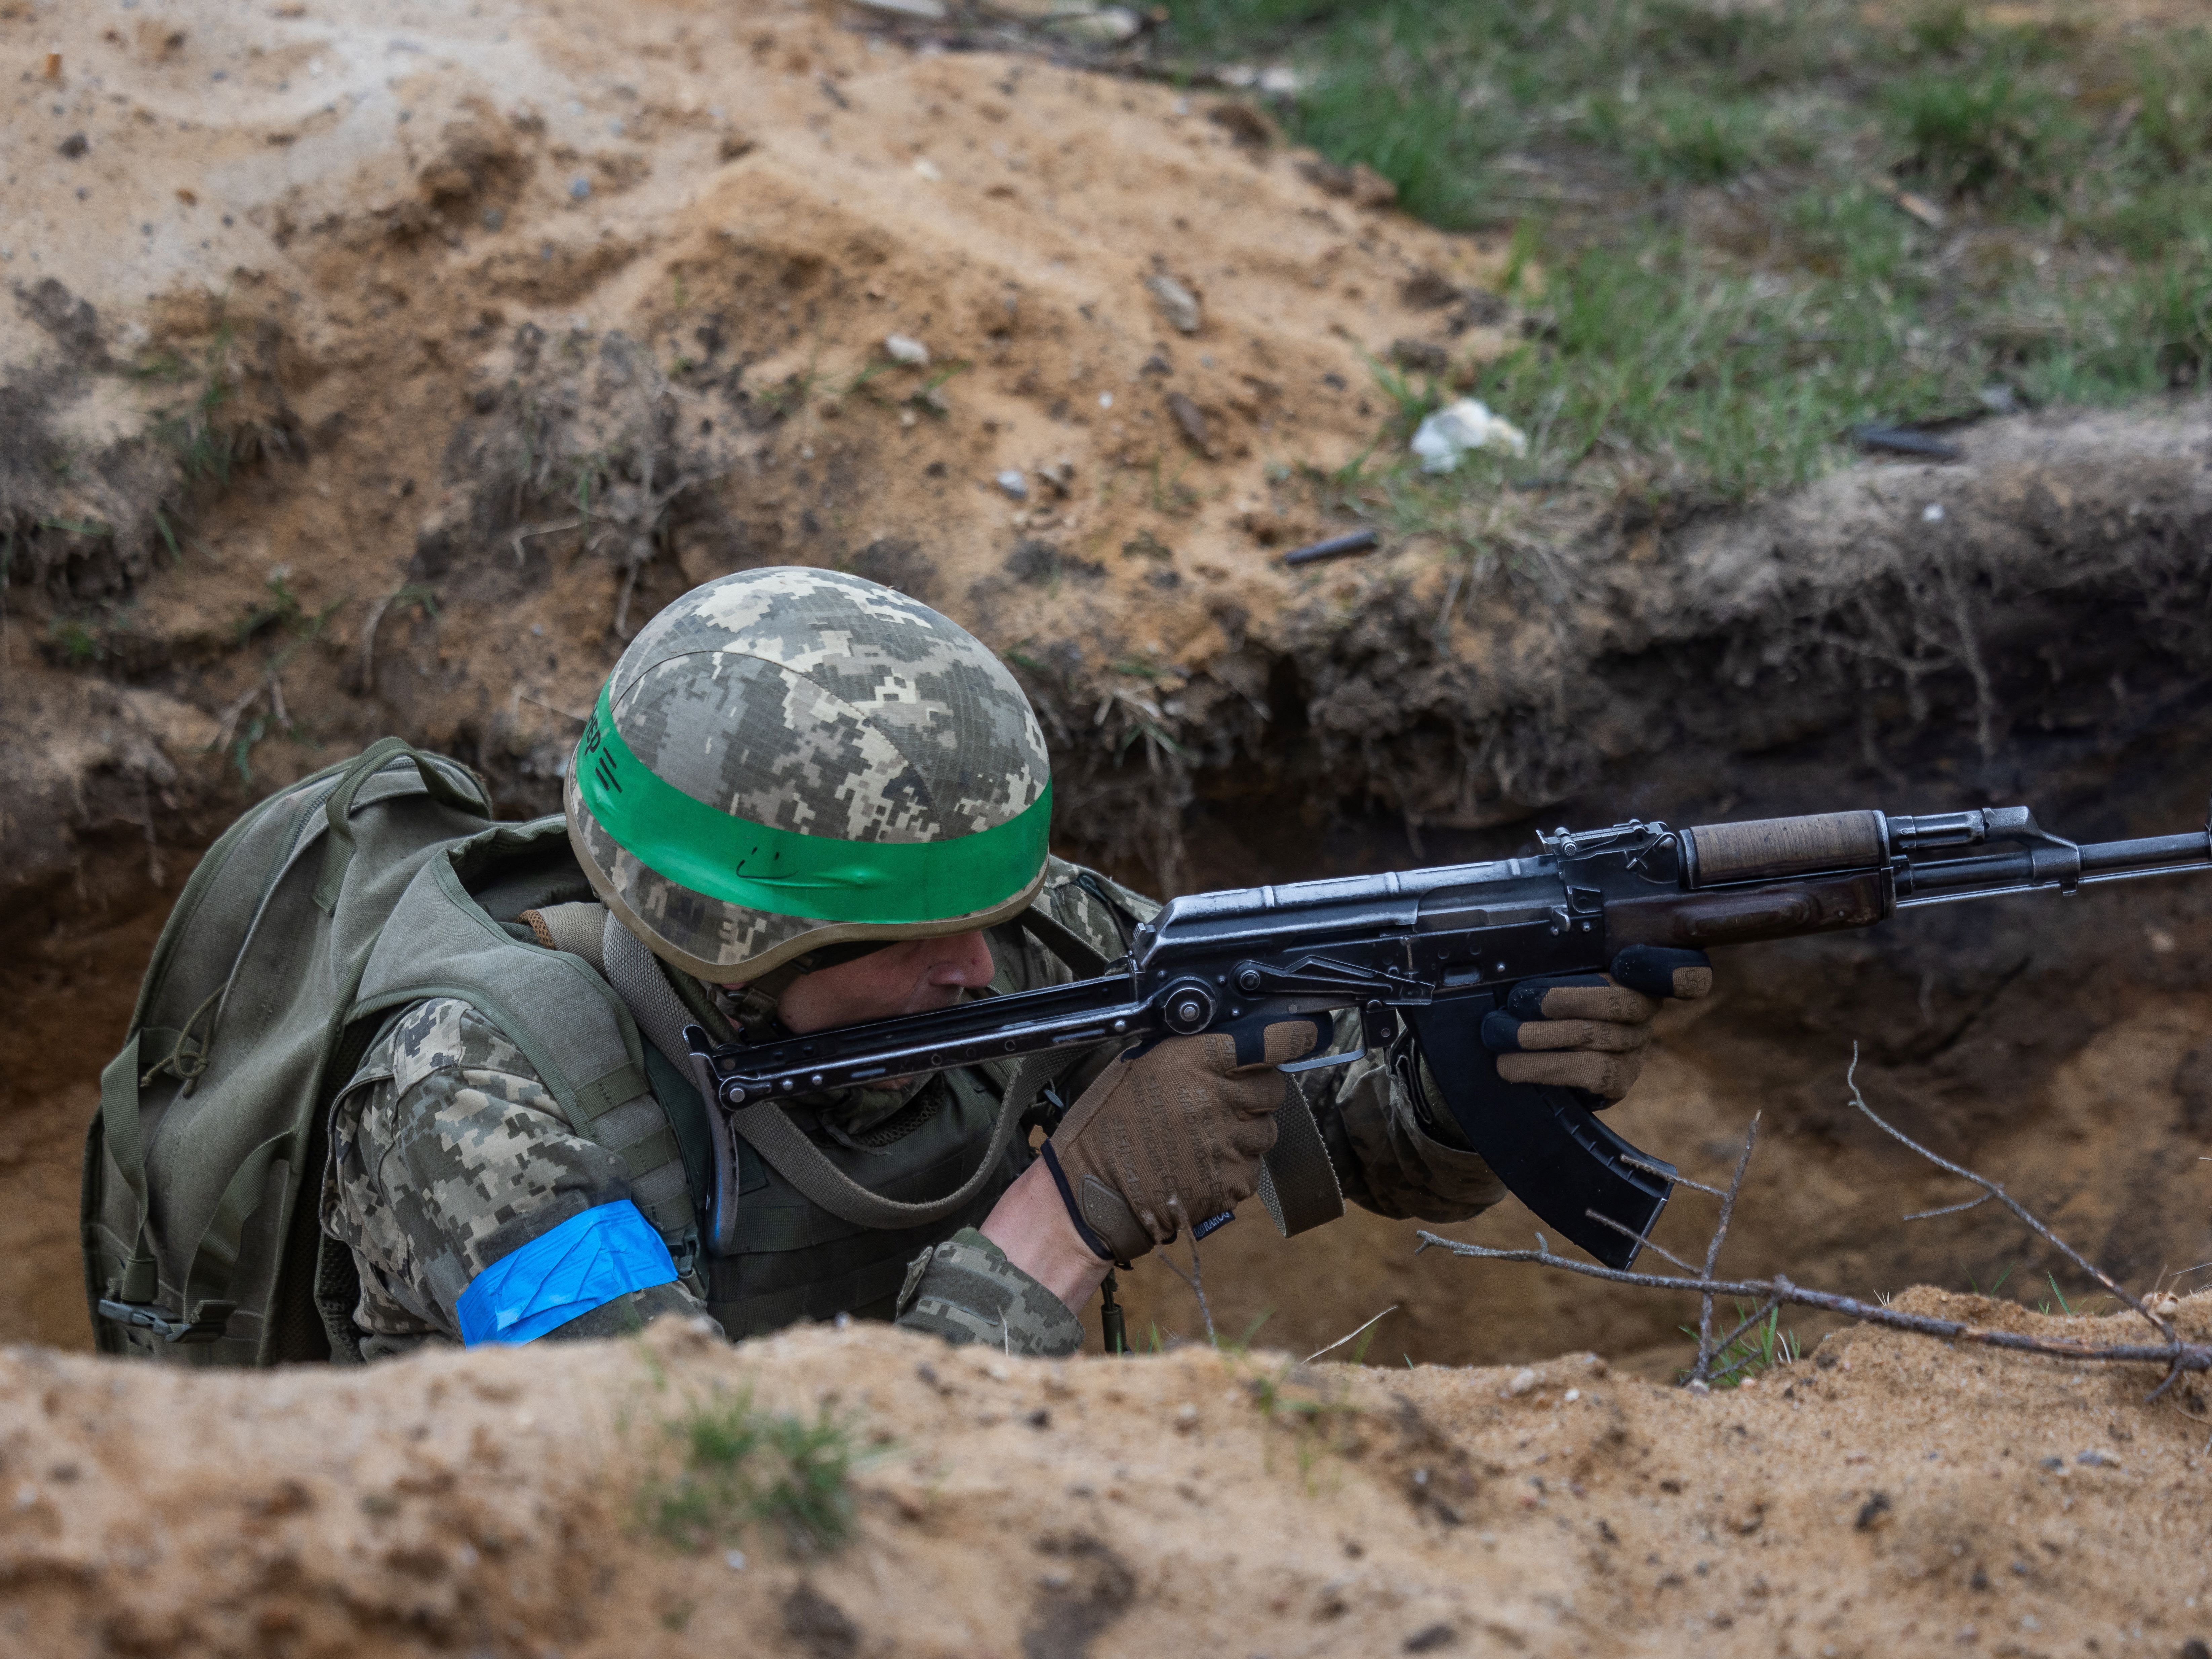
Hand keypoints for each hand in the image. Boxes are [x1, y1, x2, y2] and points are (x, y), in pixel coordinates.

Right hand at [1041, 1020, 1319, 1262]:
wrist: (1091, 1194)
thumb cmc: (1106, 1125)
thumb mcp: (1139, 1066)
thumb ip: (1190, 1051)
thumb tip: (1232, 1040)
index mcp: (1194, 1060)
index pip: (1270, 1039)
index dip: (1293, 1035)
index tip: (1306, 1033)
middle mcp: (1220, 1099)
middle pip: (1274, 1086)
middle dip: (1255, 1090)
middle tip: (1221, 1099)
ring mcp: (1231, 1144)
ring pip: (1266, 1130)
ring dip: (1245, 1131)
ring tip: (1201, 1138)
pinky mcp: (1234, 1183)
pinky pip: (1252, 1168)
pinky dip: (1233, 1167)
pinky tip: (1198, 1166)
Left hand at [1479, 946, 1712, 1103]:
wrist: (1536, 1053)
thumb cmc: (1544, 999)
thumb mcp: (1554, 969)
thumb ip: (1560, 958)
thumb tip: (1530, 937)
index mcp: (1635, 973)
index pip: (1685, 974)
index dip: (1668, 970)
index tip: (1625, 963)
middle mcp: (1645, 1011)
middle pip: (1622, 1002)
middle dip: (1565, 1000)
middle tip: (1519, 1002)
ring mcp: (1636, 1049)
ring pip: (1596, 1038)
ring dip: (1539, 1036)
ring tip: (1500, 1034)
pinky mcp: (1619, 1081)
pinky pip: (1587, 1072)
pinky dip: (1543, 1067)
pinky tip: (1512, 1066)